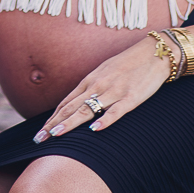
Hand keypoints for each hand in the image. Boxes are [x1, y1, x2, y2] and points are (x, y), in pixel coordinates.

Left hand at [34, 36, 168, 141]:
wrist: (153, 54)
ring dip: (71, 123)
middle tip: (40, 138)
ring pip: (88, 109)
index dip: (53, 118)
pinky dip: (106, 120)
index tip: (41, 132)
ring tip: (56, 135)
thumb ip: (90, 88)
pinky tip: (96, 129)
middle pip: (71, 108)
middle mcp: (97, 86)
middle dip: (54, 124)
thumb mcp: (103, 74)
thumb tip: (75, 103)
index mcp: (89, 82)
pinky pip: (117, 110)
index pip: (66, 103)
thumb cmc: (127, 65)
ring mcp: (113, 92)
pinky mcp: (132, 97)